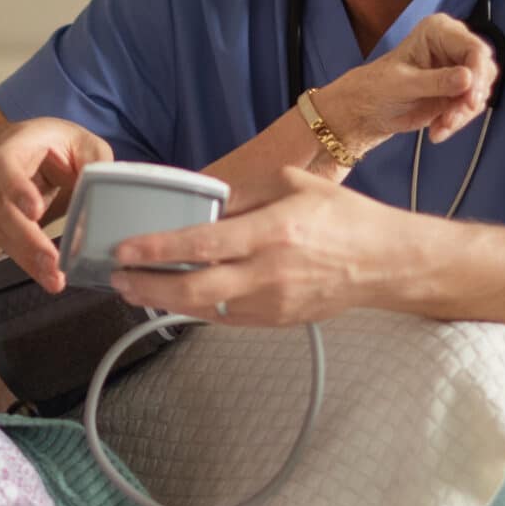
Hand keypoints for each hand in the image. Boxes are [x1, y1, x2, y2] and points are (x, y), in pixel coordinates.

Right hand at [0, 116, 115, 291]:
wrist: (22, 147)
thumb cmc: (52, 142)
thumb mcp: (79, 141)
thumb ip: (93, 161)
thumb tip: (103, 191)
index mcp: (9, 149)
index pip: (5, 168)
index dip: (18, 190)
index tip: (36, 211)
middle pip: (3, 211)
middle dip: (29, 240)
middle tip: (53, 263)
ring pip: (3, 235)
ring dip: (29, 260)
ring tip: (55, 280)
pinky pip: (9, 246)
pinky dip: (29, 263)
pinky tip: (48, 277)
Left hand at [106, 166, 409, 325]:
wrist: (384, 263)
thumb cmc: (343, 217)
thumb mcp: (293, 184)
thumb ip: (244, 194)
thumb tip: (201, 203)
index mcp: (273, 231)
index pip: (203, 245)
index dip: (158, 250)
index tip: (126, 249)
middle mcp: (269, 272)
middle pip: (194, 291)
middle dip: (148, 288)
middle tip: (119, 279)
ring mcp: (272, 302)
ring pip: (204, 311)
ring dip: (165, 302)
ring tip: (138, 288)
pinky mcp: (276, 321)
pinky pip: (225, 319)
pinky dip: (196, 309)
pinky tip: (178, 298)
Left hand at [320, 14, 495, 152]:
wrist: (368, 110)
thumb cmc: (377, 88)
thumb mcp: (403, 85)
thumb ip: (436, 81)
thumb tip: (467, 78)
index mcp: (438, 31)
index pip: (473, 47)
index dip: (477, 73)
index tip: (470, 99)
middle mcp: (452, 45)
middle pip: (483, 68)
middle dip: (471, 97)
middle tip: (453, 118)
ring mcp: (458, 68)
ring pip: (480, 90)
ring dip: (464, 113)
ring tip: (441, 126)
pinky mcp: (459, 90)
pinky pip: (472, 106)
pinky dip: (459, 120)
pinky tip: (438, 129)